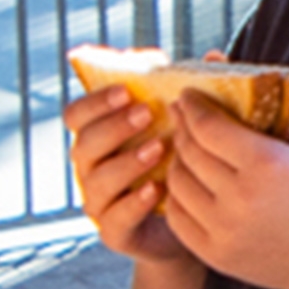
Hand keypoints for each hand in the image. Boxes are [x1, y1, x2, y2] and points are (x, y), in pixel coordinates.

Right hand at [63, 82, 197, 279]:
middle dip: (113, 126)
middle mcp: (92, 168)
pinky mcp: (116, 233)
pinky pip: (113, 220)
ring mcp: (101, 202)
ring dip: (125, 163)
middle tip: (145, 112)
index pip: (77, 114)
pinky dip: (132, 204)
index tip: (127, 90)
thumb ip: (189, 92)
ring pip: (96, 181)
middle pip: (83, 144)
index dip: (95, 100)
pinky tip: (155, 190)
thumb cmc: (184, 163)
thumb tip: (212, 55)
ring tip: (157, 149)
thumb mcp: (185, 125)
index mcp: (100, 137)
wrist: (198, 221)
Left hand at [160, 103, 288, 288]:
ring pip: (178, 183)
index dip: (192, 106)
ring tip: (186, 148)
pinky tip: (188, 181)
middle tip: (182, 115)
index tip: (188, 95)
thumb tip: (245, 80)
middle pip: (190, 151)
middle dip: (182, 127)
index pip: (208, 126)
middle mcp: (241, 198)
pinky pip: (178, 216)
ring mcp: (225, 230)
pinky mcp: (216, 254)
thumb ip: (285, 106)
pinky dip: (178, 194)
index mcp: (268, 164)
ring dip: (177, 160)